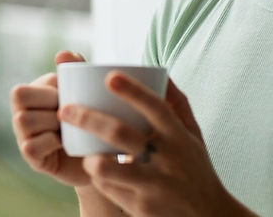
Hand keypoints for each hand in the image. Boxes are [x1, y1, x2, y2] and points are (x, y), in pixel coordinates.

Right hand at [10, 50, 90, 186]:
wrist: (100, 154)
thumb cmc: (90, 118)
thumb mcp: (86, 91)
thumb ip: (77, 68)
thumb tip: (63, 54)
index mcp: (32, 93)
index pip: (30, 78)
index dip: (52, 87)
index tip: (71, 95)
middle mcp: (22, 112)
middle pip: (18, 94)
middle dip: (47, 99)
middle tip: (68, 110)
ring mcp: (24, 136)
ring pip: (22, 119)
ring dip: (50, 121)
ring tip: (69, 127)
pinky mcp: (32, 158)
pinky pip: (30, 146)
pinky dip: (50, 142)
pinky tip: (65, 143)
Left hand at [59, 73, 253, 216]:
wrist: (207, 215)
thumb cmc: (194, 166)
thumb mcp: (193, 134)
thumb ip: (177, 103)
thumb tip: (161, 71)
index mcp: (178, 136)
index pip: (155, 108)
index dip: (133, 91)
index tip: (109, 76)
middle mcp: (167, 159)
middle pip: (121, 134)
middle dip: (88, 118)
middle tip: (64, 109)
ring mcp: (154, 185)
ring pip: (109, 167)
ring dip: (90, 157)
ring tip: (81, 151)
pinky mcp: (141, 207)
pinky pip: (109, 188)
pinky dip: (99, 177)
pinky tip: (97, 170)